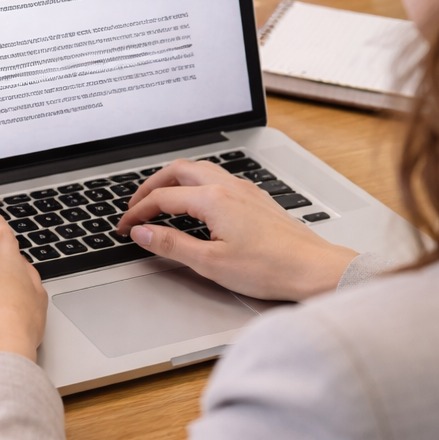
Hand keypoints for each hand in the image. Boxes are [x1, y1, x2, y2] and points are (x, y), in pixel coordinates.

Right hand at [116, 159, 357, 300]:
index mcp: (213, 200)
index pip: (162, 198)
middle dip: (151, 186)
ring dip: (174, 180)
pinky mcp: (257, 199)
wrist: (314, 269)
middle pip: (178, 171)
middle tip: (135, 205)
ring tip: (160, 199)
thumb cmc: (270, 268)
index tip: (124, 227)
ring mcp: (245, 190)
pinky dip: (196, 185)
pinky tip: (197, 203)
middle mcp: (229, 187)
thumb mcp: (210, 263)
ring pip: (200, 170)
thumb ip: (171, 244)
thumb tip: (142, 232)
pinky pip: (218, 179)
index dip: (137, 212)